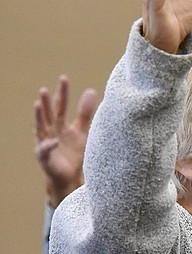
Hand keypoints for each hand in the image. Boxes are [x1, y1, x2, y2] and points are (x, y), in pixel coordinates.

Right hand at [34, 75, 98, 206]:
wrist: (69, 176)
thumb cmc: (74, 152)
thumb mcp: (82, 131)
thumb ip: (85, 113)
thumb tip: (91, 91)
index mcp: (60, 124)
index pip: (61, 105)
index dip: (62, 93)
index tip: (63, 78)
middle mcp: (50, 131)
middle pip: (49, 114)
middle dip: (47, 102)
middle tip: (44, 89)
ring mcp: (45, 143)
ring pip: (40, 127)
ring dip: (39, 116)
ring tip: (38, 104)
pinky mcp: (44, 156)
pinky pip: (44, 150)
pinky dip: (47, 145)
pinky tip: (52, 141)